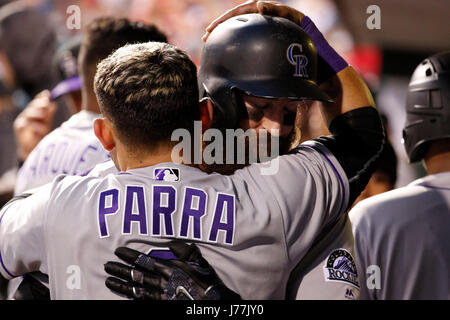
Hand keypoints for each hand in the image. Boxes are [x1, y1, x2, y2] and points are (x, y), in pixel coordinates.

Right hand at [13, 90, 56, 162]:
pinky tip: (41, 127)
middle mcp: (27, 114)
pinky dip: (34, 125)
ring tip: (45, 115)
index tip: (48, 93)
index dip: (41, 97)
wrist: (32, 149)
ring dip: (38, 113)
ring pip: (29, 114)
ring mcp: (22, 120)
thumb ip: (49, 114)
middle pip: (32, 106)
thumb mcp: (46, 123)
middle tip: (47, 102)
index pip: (37, 102)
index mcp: (34, 112)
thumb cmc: (40, 135)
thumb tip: (53, 103)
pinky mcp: (19, 129)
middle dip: (40, 104)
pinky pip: (26, 124)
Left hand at [104, 242, 240, 299]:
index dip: (130, 256)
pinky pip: (143, 302)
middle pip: (136, 275)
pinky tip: (124, 297)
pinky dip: (132, 299)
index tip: (118, 251)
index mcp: (170, 269)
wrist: (212, 304)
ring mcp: (161, 297)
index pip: (145, 260)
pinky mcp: (162, 306)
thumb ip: (185, 252)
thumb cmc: (207, 282)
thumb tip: (172, 243)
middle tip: (107, 266)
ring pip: (135, 290)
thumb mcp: (199, 262)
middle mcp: (162, 283)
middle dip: (120, 270)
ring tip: (108, 281)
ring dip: (121, 285)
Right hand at [203, 0, 304, 41]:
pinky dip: (232, 36)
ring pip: (234, 25)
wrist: (301, 27)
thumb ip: (275, 10)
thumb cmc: (296, 21)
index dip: (223, 20)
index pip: (235, 13)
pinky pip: (241, 31)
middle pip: (231, 19)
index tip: (212, 28)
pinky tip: (226, 45)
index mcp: (257, 7)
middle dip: (218, 27)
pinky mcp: (255, 28)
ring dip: (222, 31)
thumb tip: (259, 5)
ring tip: (211, 40)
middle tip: (206, 37)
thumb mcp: (288, 15)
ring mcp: (254, 20)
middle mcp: (253, 12)